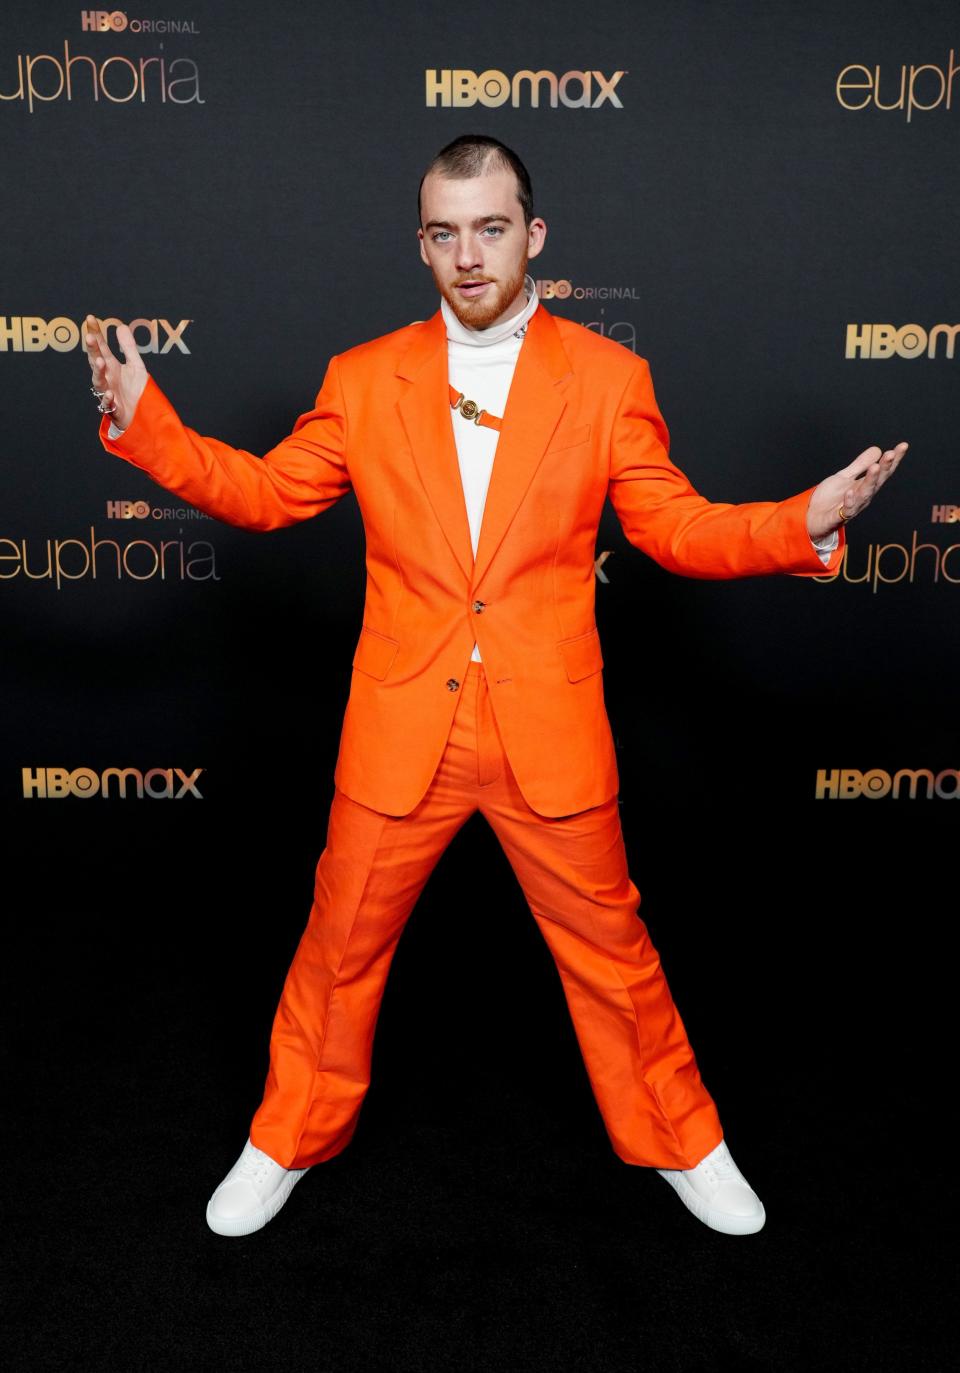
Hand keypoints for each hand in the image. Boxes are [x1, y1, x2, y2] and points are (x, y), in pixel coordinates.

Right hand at [83, 315, 148, 431]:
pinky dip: (108, 399)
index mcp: (111, 366)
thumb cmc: (135, 391)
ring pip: (99, 381)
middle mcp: (107, 378)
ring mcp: (108, 392)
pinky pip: (108, 404)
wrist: (140, 416)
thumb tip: (120, 326)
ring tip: (100, 362)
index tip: (90, 318)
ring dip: (98, 372)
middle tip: (90, 337)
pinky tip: (110, 393)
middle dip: (93, 350)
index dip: (95, 333)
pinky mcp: (114, 409)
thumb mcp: (136, 366)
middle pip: (96, 361)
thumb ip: (128, 347)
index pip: (101, 347)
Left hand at [806, 442, 907, 539]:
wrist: (812, 518)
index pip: (882, 471)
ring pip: (864, 494)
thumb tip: (878, 449)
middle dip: (884, 468)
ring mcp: (852, 507)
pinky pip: (846, 510)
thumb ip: (860, 465)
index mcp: (865, 486)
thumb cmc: (829, 498)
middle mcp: (862, 497)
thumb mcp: (844, 477)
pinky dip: (849, 501)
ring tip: (875, 467)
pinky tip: (850, 491)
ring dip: (870, 481)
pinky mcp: (838, 517)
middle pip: (877, 481)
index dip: (893, 460)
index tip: (903, 446)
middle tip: (890, 453)